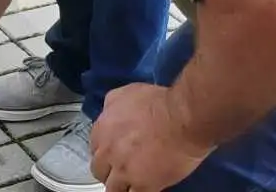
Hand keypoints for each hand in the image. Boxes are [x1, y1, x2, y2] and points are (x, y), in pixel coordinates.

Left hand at [91, 84, 211, 191]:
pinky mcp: (143, 186)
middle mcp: (108, 152)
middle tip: (121, 170)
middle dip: (108, 171)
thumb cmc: (159, 102)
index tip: (113, 153)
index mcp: (102, 129)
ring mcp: (124, 171)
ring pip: (113, 189)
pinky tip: (144, 188)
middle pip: (99, 171)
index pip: (94, 148)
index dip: (104, 151)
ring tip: (131, 183)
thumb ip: (112, 105)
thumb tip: (109, 112)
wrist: (182, 119)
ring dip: (120, 186)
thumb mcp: (127, 93)